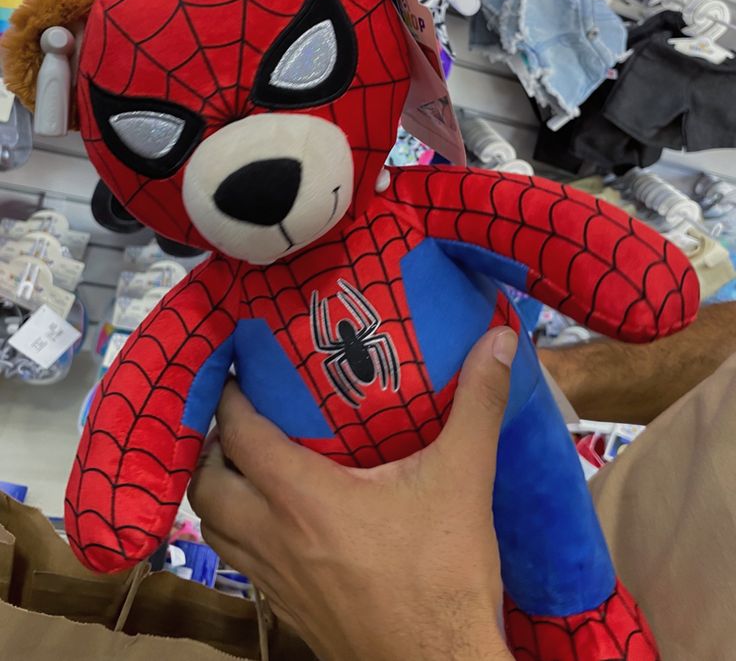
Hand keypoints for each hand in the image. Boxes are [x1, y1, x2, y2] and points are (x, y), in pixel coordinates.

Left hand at [189, 327, 517, 660]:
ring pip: (214, 529)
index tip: (238, 371)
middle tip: (242, 419)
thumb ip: (478, 404)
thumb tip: (500, 339)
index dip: (230, 399)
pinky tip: (276, 522)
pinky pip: (239, 562)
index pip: (239, 436)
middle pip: (207, 485)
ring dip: (220, 492)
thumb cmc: (445, 574)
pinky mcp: (286, 612)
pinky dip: (239, 531)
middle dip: (212, 447)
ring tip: (249, 465)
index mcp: (303, 499)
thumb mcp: (463, 479)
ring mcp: (275, 582)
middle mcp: (274, 538)